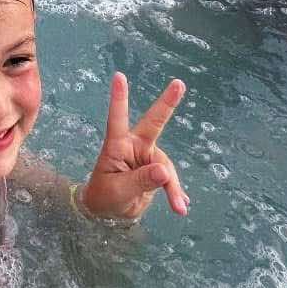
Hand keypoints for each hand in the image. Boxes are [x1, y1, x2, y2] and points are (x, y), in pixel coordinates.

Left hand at [81, 73, 188, 221]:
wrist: (110, 211)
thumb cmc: (105, 196)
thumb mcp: (118, 191)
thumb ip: (140, 181)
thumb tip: (164, 172)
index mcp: (116, 145)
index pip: (117, 118)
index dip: (119, 98)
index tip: (118, 76)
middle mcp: (134, 146)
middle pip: (154, 123)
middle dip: (167, 103)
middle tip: (179, 84)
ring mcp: (147, 156)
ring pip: (166, 167)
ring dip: (172, 187)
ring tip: (178, 208)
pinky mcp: (156, 170)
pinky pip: (170, 179)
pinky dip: (175, 192)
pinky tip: (181, 204)